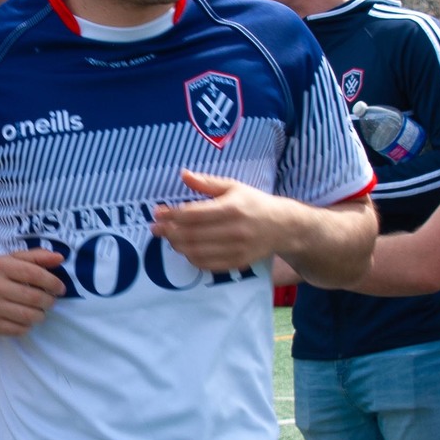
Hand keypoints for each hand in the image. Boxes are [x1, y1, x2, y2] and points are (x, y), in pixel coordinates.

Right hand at [0, 247, 67, 335]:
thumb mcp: (12, 260)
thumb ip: (37, 257)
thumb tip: (60, 258)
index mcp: (0, 265)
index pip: (34, 273)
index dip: (52, 282)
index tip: (60, 288)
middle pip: (33, 297)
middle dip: (49, 301)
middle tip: (50, 301)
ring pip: (28, 316)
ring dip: (40, 315)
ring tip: (39, 311)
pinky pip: (18, 330)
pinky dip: (27, 326)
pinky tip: (25, 320)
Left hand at [150, 170, 290, 271]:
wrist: (282, 227)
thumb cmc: (254, 203)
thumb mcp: (233, 186)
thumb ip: (207, 183)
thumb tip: (183, 174)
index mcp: (231, 208)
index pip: (193, 214)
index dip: (172, 215)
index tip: (158, 213)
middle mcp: (233, 231)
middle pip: (191, 235)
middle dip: (169, 232)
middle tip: (157, 228)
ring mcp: (235, 249)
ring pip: (196, 252)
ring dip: (177, 246)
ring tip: (169, 238)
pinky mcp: (237, 263)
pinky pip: (207, 264)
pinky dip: (191, 258)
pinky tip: (185, 249)